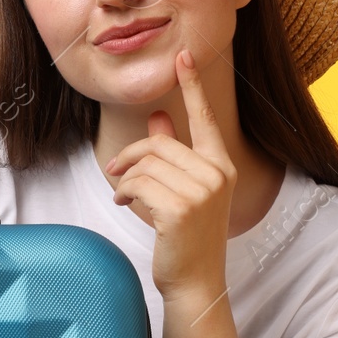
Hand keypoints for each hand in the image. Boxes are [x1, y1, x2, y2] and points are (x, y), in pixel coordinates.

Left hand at [105, 48, 234, 300]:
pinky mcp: (180, 208)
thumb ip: (172, 152)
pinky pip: (138, 184)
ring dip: (126, 179)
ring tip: (124, 195)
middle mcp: (217, 174)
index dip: (192, 86)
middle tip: (116, 170)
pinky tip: (124, 204)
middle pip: (160, 143)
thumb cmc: (187, 236)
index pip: (205, 118)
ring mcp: (202, 192)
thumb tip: (158, 116)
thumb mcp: (183, 190)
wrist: (195, 281)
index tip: (183, 56)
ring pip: (146, 164)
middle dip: (131, 156)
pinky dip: (124, 192)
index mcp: (222, 165)